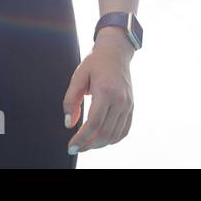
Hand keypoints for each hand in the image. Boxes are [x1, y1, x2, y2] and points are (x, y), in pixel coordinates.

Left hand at [62, 33, 133, 153]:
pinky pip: (124, 130)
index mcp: (105, 91)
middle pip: (105, 133)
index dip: (81, 139)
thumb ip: (71, 100)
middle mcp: (120, 100)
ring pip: (115, 135)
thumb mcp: (78, 77)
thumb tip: (69, 123)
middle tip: (76, 148)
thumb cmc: (95, 63)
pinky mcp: (131, 107)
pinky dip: (113, 139)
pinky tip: (101, 139)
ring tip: (87, 144)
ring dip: (99, 144)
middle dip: (89, 145)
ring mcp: (128, 104)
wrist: (116, 52)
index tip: (71, 147)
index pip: (94, 123)